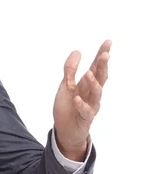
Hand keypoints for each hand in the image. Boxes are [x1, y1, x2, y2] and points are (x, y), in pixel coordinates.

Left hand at [53, 40, 111, 160]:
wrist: (65, 130)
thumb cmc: (67, 107)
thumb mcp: (65, 86)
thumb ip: (70, 70)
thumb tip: (77, 51)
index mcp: (86, 83)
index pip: (96, 67)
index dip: (101, 55)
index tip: (108, 42)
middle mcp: (91, 93)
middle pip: (100, 78)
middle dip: (102, 66)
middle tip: (105, 55)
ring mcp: (90, 105)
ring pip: (96, 94)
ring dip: (93, 84)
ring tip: (89, 74)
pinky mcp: (85, 118)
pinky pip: (85, 111)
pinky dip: (81, 105)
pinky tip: (76, 99)